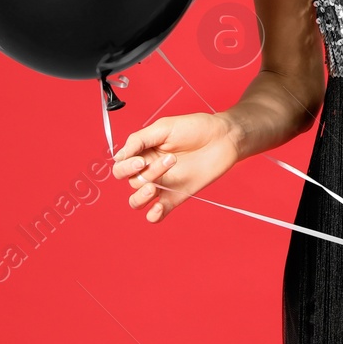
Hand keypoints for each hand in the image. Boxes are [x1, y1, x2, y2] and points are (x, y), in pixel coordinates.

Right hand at [111, 111, 240, 222]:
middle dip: (143, 174)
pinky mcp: (175, 197)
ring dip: (142, 196)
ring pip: (137, 200)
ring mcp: (162, 185)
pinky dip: (153, 216)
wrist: (224, 138)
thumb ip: (139, 140)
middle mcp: (150, 170)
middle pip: (131, 182)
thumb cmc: (196, 128)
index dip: (126, 166)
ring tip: (155, 186)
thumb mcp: (164, 127)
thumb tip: (118, 156)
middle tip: (168, 161)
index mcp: (144, 152)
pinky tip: (157, 209)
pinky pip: (156, 214)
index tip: (141, 160)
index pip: (121, 166)